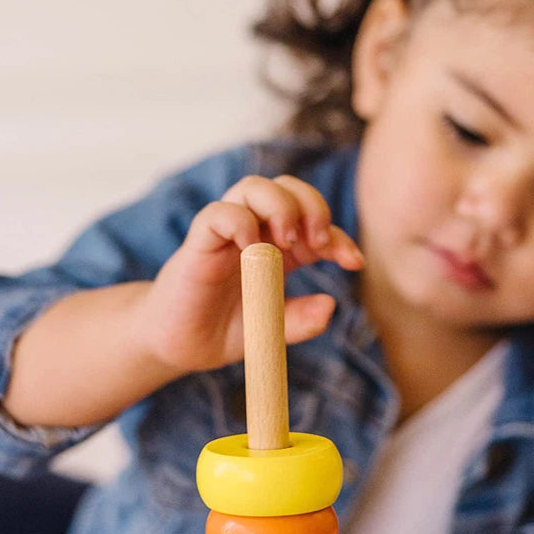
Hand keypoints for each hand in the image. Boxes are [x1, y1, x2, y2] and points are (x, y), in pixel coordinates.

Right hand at [136, 174, 363, 373]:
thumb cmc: (224, 330)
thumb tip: (331, 306)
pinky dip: (240, 222)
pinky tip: (251, 251)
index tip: (354, 262)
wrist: (179, 346)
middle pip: (288, 188)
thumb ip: (301, 321)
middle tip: (318, 243)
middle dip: (313, 206)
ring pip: (253, 187)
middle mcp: (254, 233)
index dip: (339, 236)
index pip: (314, 223)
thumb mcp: (272, 331)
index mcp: (277, 249)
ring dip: (279, 206)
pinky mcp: (199, 243)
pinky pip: (219, 213)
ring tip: (288, 241)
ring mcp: (226, 235)